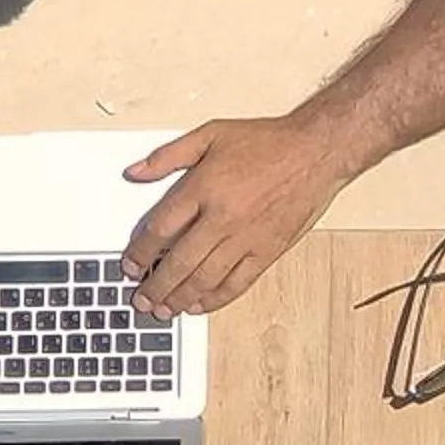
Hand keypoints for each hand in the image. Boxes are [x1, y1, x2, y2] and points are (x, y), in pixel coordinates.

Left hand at [120, 115, 353, 316]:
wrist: (315, 151)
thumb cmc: (267, 142)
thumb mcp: (210, 134)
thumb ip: (167, 156)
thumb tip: (134, 172)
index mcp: (203, 188)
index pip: (159, 230)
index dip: (139, 253)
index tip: (129, 266)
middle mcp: (222, 218)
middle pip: (178, 263)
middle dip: (154, 287)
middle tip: (140, 299)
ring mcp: (246, 238)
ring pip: (204, 279)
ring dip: (179, 299)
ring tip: (164, 309)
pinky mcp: (267, 251)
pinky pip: (236, 283)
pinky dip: (215, 299)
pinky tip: (200, 305)